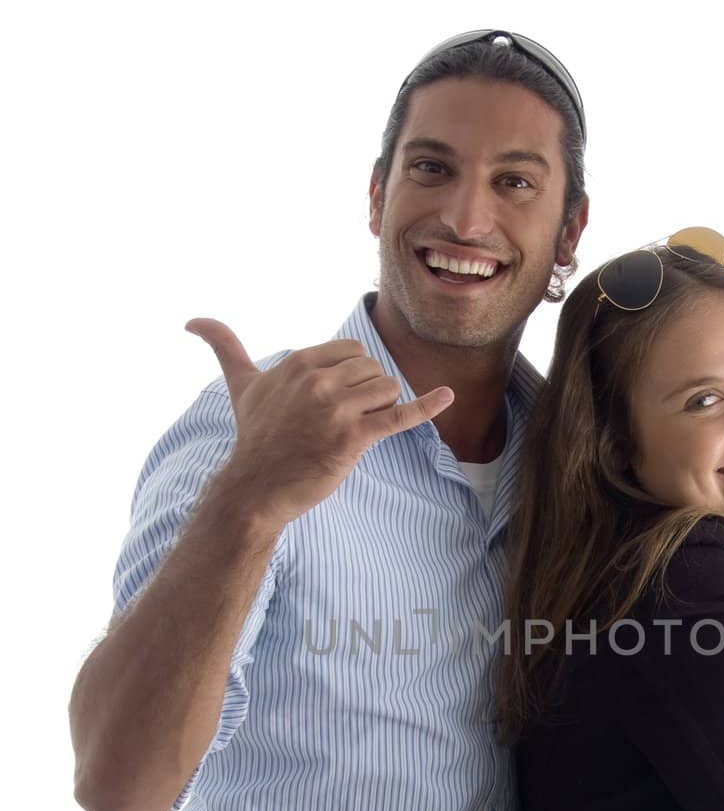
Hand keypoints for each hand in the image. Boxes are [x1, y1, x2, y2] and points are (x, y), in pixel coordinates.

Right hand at [186, 318, 453, 527]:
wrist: (255, 489)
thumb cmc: (254, 438)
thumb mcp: (242, 386)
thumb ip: (224, 346)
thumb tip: (191, 320)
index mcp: (301, 363)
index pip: (353, 352)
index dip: (354, 377)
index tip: (335, 402)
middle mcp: (318, 380)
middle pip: (373, 370)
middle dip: (368, 394)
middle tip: (341, 423)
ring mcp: (337, 409)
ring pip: (387, 390)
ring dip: (380, 410)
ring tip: (352, 433)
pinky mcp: (354, 439)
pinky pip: (399, 415)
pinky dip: (425, 406)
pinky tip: (446, 396)